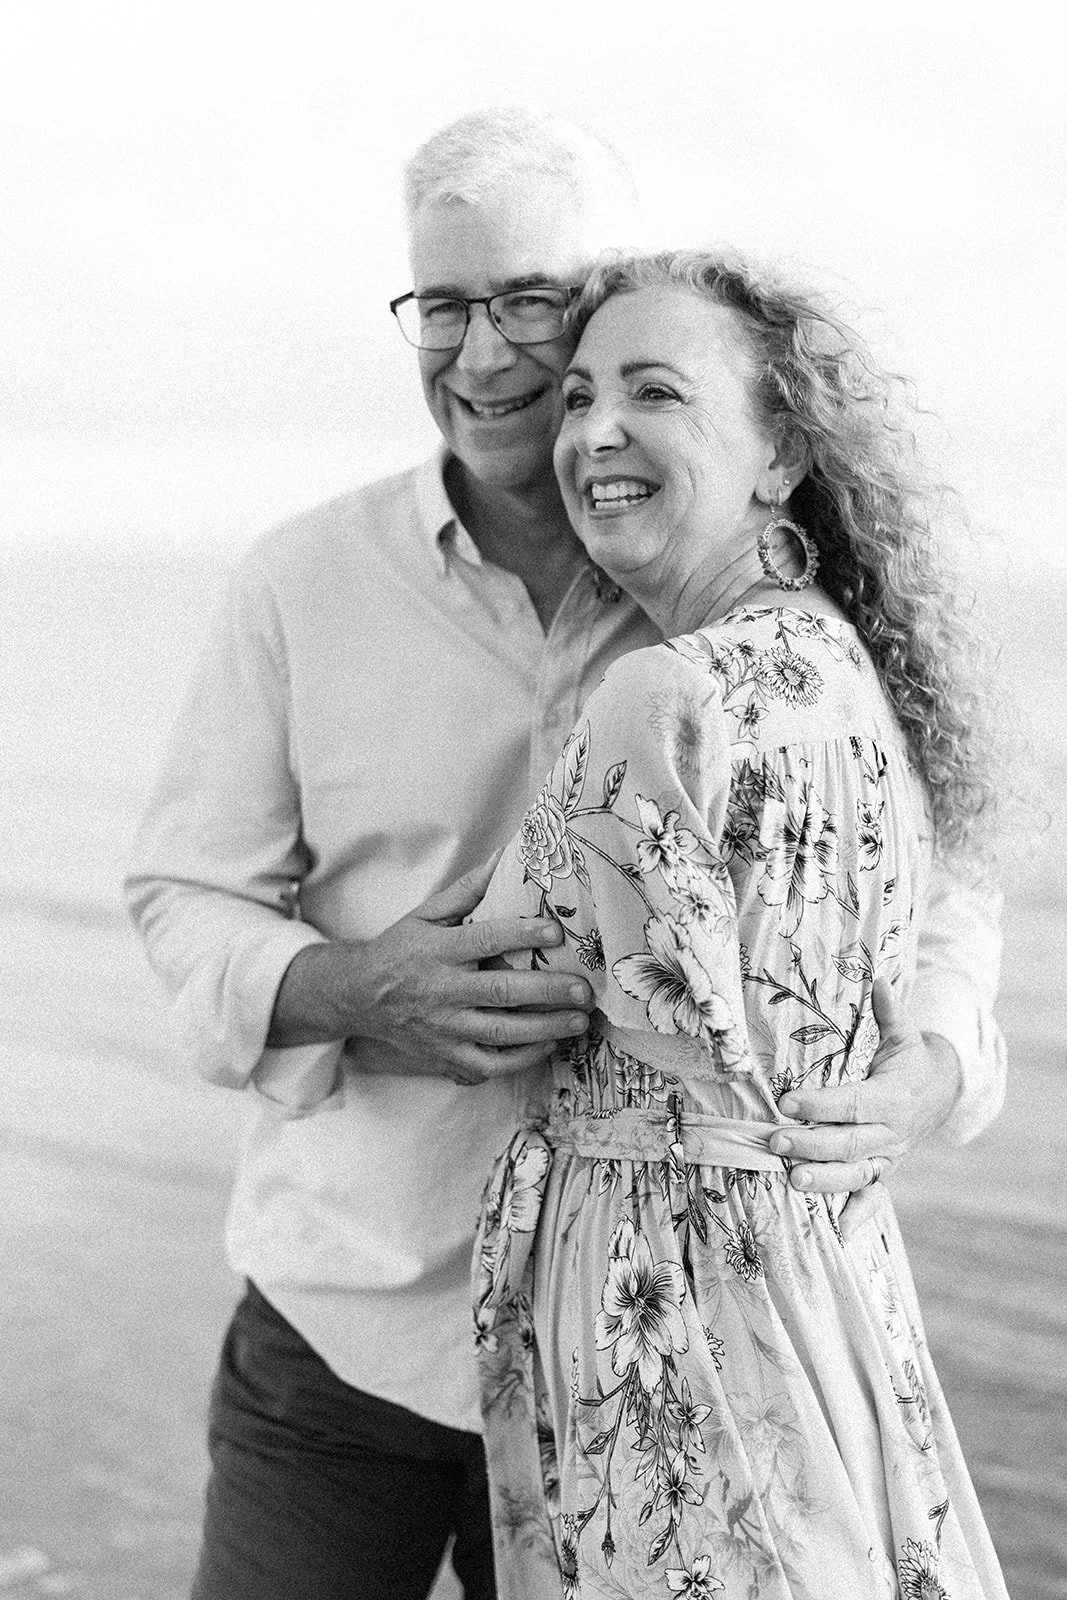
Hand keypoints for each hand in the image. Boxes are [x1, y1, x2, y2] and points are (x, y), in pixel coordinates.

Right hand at [269, 856, 593, 1083]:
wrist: (358, 997)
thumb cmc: (401, 950)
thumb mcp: (426, 914)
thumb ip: (468, 890)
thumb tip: (506, 856)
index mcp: (439, 951)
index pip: (484, 940)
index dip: (520, 935)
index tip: (555, 930)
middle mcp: (442, 991)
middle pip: (500, 993)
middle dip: (546, 992)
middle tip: (583, 989)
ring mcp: (444, 1028)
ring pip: (500, 1034)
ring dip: (544, 1029)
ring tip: (579, 1021)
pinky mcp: (446, 1056)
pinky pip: (488, 1065)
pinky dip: (521, 1060)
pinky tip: (548, 1045)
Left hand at [767, 978, 962, 1240]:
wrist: (943, 1092)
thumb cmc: (910, 1060)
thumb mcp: (904, 1034)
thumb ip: (888, 1012)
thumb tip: (879, 979)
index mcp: (892, 1096)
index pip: (852, 1103)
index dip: (820, 1105)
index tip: (787, 1101)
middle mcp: (890, 1132)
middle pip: (848, 1143)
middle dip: (811, 1144)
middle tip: (774, 1141)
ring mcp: (888, 1156)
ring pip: (856, 1173)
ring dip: (824, 1180)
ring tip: (792, 1179)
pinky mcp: (885, 1170)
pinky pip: (873, 1196)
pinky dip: (858, 1214)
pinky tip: (839, 1231)